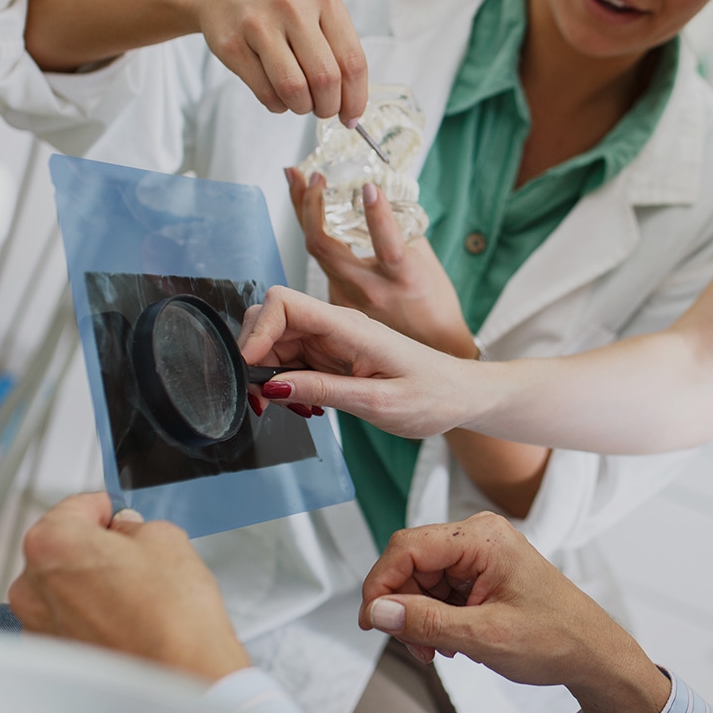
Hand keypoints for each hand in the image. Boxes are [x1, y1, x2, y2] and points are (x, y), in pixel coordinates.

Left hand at [9, 493, 250, 683]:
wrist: (180, 675)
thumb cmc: (172, 616)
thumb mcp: (165, 538)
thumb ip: (134, 524)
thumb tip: (127, 531)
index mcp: (52, 542)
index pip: (76, 506)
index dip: (107, 508)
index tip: (122, 517)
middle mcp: (31, 585)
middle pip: (62, 548)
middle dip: (96, 548)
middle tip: (135, 558)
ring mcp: (37, 625)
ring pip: (63, 587)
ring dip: (91, 584)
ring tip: (134, 595)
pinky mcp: (53, 655)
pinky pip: (68, 621)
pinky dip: (90, 617)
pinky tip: (124, 621)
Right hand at [187, 0, 368, 124]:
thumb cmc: (278, 5)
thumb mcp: (316, 10)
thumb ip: (338, 50)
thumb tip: (352, 106)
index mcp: (325, 1)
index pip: (352, 62)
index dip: (355, 99)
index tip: (351, 116)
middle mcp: (293, 8)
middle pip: (325, 79)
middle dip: (328, 107)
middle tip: (323, 110)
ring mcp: (259, 25)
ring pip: (294, 89)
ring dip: (301, 107)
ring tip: (300, 101)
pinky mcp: (232, 45)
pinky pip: (265, 92)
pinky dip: (277, 104)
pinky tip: (277, 94)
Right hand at [236, 286, 480, 437]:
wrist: (461, 394)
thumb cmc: (433, 395)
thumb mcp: (379, 403)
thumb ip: (324, 391)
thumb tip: (273, 386)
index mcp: (350, 327)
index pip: (284, 303)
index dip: (257, 331)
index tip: (250, 371)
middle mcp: (337, 326)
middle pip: (271, 319)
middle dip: (255, 357)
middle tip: (264, 400)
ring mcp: (333, 339)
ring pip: (277, 342)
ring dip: (270, 375)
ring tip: (296, 409)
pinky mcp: (334, 355)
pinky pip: (294, 360)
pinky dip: (288, 383)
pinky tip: (308, 406)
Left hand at [287, 167, 478, 358]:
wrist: (432, 344)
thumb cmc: (434, 301)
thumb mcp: (426, 261)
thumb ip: (400, 232)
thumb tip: (374, 201)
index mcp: (403, 278)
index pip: (386, 245)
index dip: (377, 215)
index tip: (368, 187)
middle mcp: (371, 291)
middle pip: (323, 247)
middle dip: (308, 205)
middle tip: (305, 175)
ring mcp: (349, 300)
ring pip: (316, 253)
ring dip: (305, 215)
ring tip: (298, 184)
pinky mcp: (339, 304)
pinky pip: (323, 265)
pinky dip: (318, 238)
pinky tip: (313, 217)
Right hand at [358, 513, 670, 712]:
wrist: (590, 651)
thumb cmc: (555, 637)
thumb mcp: (485, 636)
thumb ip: (427, 622)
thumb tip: (379, 612)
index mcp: (482, 538)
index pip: (408, 547)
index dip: (381, 584)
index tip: (371, 621)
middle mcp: (478, 538)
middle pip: (411, 563)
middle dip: (404, 608)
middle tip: (417, 647)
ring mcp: (479, 554)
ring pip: (421, 580)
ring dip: (419, 618)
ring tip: (440, 650)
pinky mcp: (480, 572)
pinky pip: (438, 590)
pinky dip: (435, 618)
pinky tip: (451, 641)